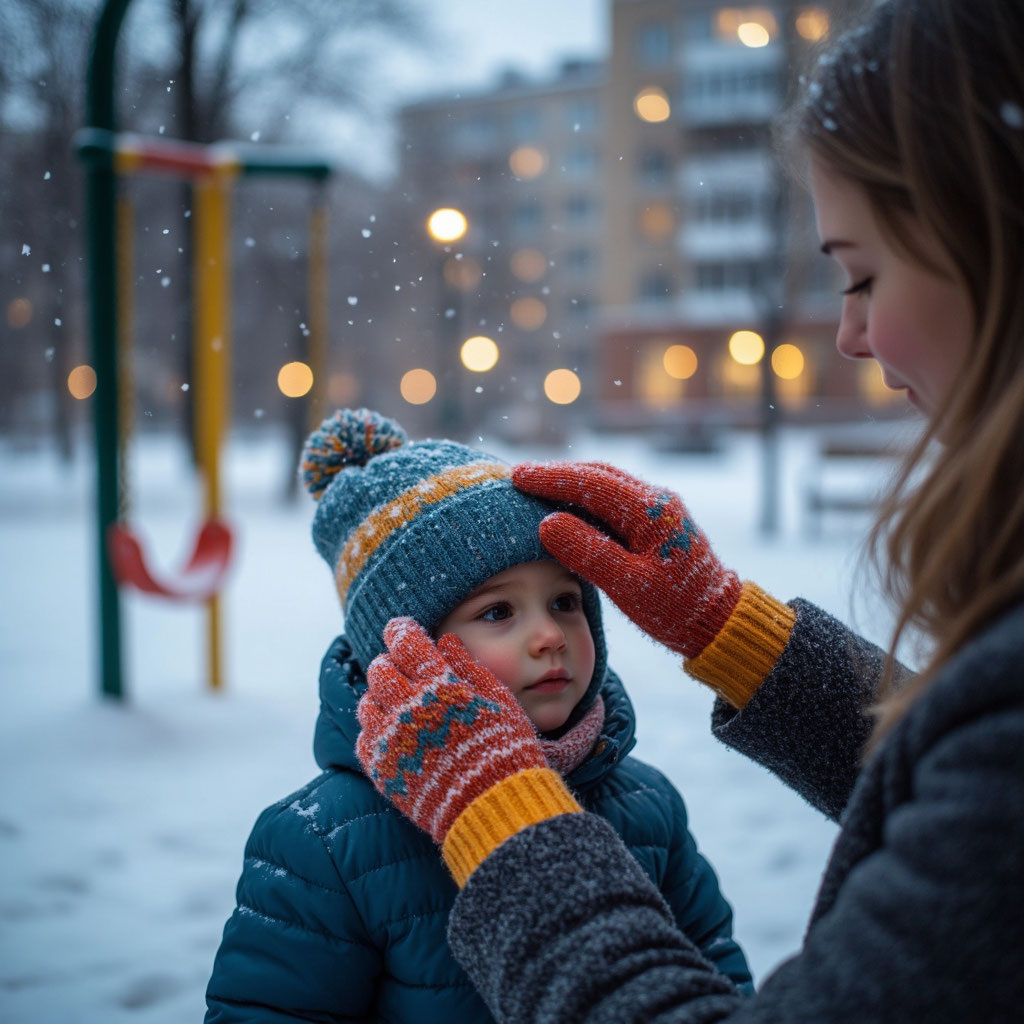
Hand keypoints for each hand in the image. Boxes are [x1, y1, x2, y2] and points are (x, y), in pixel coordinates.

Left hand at [356, 617, 545, 842]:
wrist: (494, 808)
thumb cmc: (506, 750)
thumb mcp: (497, 702)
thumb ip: (468, 667)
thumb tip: (446, 641)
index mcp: (439, 687)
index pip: (406, 643)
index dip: (401, 631)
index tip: (401, 629)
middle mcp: (409, 709)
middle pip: (379, 669)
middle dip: (390, 663)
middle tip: (403, 669)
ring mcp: (391, 741)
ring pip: (367, 702)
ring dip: (381, 697)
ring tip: (400, 704)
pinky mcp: (381, 770)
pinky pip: (364, 738)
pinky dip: (376, 731)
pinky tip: (395, 734)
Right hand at [512, 461, 740, 658]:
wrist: (718, 621)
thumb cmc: (675, 609)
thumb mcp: (628, 586)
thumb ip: (588, 552)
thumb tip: (547, 522)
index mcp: (650, 511)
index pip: (591, 483)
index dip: (550, 478)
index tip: (517, 475)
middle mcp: (656, 500)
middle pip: (598, 475)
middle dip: (557, 474)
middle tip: (519, 476)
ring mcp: (659, 509)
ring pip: (607, 484)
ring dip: (571, 483)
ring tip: (536, 487)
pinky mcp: (657, 522)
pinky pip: (615, 499)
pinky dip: (586, 497)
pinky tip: (568, 507)